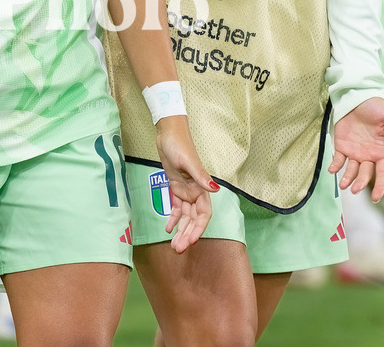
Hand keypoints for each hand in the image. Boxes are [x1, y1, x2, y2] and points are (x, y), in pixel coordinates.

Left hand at [155, 116, 218, 253]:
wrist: (167, 133)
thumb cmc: (180, 145)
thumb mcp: (189, 161)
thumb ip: (201, 176)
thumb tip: (215, 190)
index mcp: (201, 187)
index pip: (204, 214)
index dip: (199, 228)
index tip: (192, 241)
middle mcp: (195, 191)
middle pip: (194, 219)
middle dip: (187, 234)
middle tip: (178, 250)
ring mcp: (186, 190)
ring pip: (185, 216)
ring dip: (180, 231)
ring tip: (173, 245)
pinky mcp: (176, 187)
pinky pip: (176, 207)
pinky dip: (173, 218)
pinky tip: (167, 228)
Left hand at [330, 97, 383, 201]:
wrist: (357, 96)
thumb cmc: (376, 107)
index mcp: (382, 152)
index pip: (383, 174)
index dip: (380, 186)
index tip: (376, 198)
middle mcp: (369, 156)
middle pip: (365, 175)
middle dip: (360, 183)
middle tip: (354, 189)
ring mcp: (355, 152)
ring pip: (351, 170)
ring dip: (347, 178)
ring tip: (343, 184)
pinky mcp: (342, 146)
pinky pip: (338, 159)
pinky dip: (335, 165)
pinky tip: (332, 169)